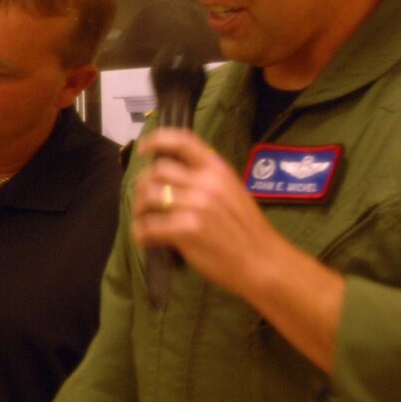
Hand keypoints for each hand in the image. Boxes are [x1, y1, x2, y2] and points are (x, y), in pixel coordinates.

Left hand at [132, 127, 289, 300]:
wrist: (262, 260)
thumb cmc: (247, 230)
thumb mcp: (232, 192)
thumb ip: (205, 181)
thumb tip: (170, 180)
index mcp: (217, 169)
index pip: (183, 142)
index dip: (158, 140)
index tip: (143, 149)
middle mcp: (205, 182)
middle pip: (156, 172)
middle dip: (142, 187)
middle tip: (143, 203)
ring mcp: (195, 205)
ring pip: (148, 197)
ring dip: (138, 210)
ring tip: (143, 221)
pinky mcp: (185, 229)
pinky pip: (148, 226)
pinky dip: (140, 234)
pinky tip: (144, 240)